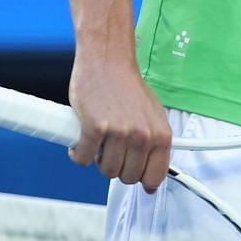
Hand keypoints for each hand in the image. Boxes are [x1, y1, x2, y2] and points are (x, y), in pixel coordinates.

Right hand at [68, 56, 173, 191]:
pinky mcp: (95, 128)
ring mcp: (119, 132)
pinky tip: (82, 140)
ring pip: (106, 171)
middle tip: (111, 150)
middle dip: (117, 167)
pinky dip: (79, 153)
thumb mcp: (152, 116)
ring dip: (98, 161)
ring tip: (99, 142)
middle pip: (128, 177)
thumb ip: (154, 144)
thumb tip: (153, 177)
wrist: (108, 60)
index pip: (155, 177)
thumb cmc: (127, 87)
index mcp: (161, 134)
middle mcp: (143, 136)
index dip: (141, 180)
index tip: (134, 176)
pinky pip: (83, 159)